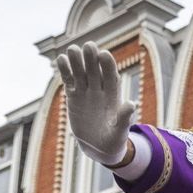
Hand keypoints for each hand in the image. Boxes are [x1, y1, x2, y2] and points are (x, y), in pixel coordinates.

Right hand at [56, 41, 135, 165]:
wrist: (99, 147)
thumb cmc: (114, 140)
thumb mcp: (120, 132)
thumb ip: (124, 118)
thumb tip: (132, 103)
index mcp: (113, 96)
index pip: (111, 76)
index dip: (108, 65)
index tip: (104, 54)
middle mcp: (100, 90)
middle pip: (96, 71)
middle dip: (92, 58)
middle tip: (88, 45)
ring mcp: (86, 92)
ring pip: (81, 73)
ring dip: (77, 61)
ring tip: (72, 49)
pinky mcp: (74, 97)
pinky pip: (69, 81)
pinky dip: (65, 71)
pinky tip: (61, 60)